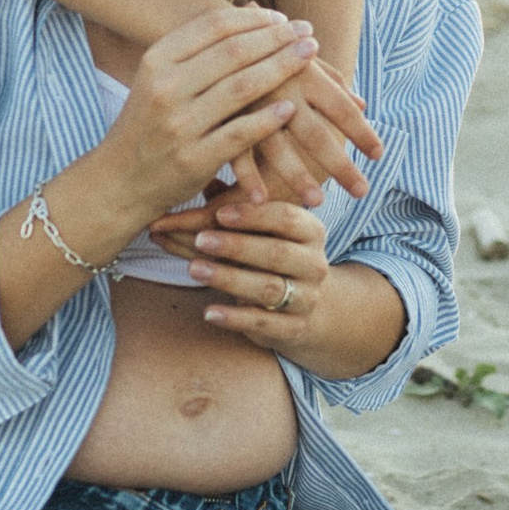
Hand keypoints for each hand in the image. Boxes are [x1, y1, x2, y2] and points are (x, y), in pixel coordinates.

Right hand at [96, 8, 317, 233]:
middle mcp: (165, 88)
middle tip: (306, 30)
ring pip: (242, 88)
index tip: (283, 18)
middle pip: (233, 52)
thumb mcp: (159, 80)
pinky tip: (292, 108)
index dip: (254, 19)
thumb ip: (196, 51)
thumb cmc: (148, 125)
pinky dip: (268, 119)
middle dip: (276, 38)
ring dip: (281, 68)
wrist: (118, 181)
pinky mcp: (194, 159)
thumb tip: (250, 11)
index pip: (214, 26)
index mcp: (156, 61)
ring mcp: (179, 124)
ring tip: (309, 56)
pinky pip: (241, 133)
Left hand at [183, 194, 330, 348]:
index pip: (286, 218)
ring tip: (194, 269)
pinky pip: (263, 323)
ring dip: (229, 278)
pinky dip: (234, 317)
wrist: (306, 306)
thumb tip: (203, 181)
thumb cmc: (273, 254)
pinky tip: (209, 312)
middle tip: (199, 239)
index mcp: (312, 231)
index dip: (252, 215)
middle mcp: (314, 264)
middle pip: (276, 253)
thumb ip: (237, 207)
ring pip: (268, 288)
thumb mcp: (263, 229)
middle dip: (236, 245)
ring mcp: (307, 298)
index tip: (218, 213)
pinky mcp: (294, 328)